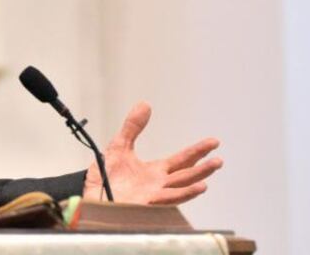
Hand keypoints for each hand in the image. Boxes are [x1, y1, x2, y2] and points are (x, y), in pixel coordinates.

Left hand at [83, 101, 222, 204]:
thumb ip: (132, 127)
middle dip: (203, 166)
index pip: (181, 161)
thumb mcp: (118, 147)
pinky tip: (199, 187)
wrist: (90, 198)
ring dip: (198, 178)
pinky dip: (184, 193)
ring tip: (214, 167)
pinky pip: (167, 199)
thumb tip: (145, 104)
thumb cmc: (105, 180)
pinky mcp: (145, 204)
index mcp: (155, 172)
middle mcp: (158, 185)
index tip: (213, 142)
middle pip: (186, 174)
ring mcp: (153, 195)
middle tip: (219, 157)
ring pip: (181, 187)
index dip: (197, 151)